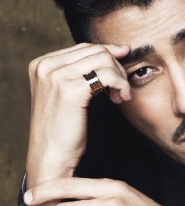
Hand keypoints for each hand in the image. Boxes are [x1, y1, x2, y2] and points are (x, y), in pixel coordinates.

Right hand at [26, 43, 131, 205]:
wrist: (51, 158)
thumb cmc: (64, 130)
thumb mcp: (70, 93)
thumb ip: (86, 70)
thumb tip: (121, 48)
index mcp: (42, 63)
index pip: (86, 47)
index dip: (110, 58)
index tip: (121, 76)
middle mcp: (45, 66)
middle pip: (97, 51)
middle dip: (116, 69)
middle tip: (121, 90)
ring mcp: (55, 76)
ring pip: (104, 60)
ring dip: (120, 78)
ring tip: (120, 96)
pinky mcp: (70, 90)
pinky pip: (108, 75)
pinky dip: (120, 85)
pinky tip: (120, 100)